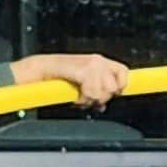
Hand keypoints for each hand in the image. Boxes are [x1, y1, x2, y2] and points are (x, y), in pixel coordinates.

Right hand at [12, 51, 132, 108]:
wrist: (43, 69)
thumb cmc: (59, 77)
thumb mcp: (83, 84)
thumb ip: (95, 91)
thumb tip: (102, 106)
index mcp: (100, 61)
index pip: (124, 72)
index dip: (121, 86)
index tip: (115, 94)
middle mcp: (99, 60)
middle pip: (114, 87)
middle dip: (101, 97)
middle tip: (87, 98)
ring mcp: (93, 64)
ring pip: (104, 92)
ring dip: (91, 99)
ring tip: (79, 96)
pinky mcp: (85, 70)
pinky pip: (93, 93)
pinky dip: (84, 99)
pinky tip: (76, 97)